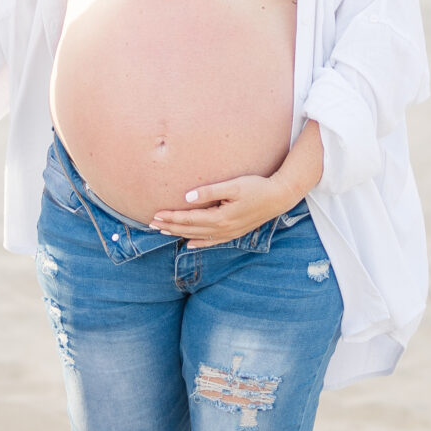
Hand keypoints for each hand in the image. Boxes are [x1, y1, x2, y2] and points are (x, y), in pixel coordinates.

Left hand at [150, 174, 291, 246]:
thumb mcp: (233, 186)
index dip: (171, 217)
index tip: (156, 214)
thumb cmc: (256, 187)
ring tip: (163, 231)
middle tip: (152, 224)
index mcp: (220, 217)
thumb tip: (187, 198)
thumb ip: (209, 191)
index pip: (189, 219)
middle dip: (170, 226)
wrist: (279, 197)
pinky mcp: (234, 233)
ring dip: (180, 234)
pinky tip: (190, 244)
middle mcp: (223, 229)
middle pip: (190, 230)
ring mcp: (229, 233)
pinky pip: (212, 242)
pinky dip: (199, 243)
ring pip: (198, 237)